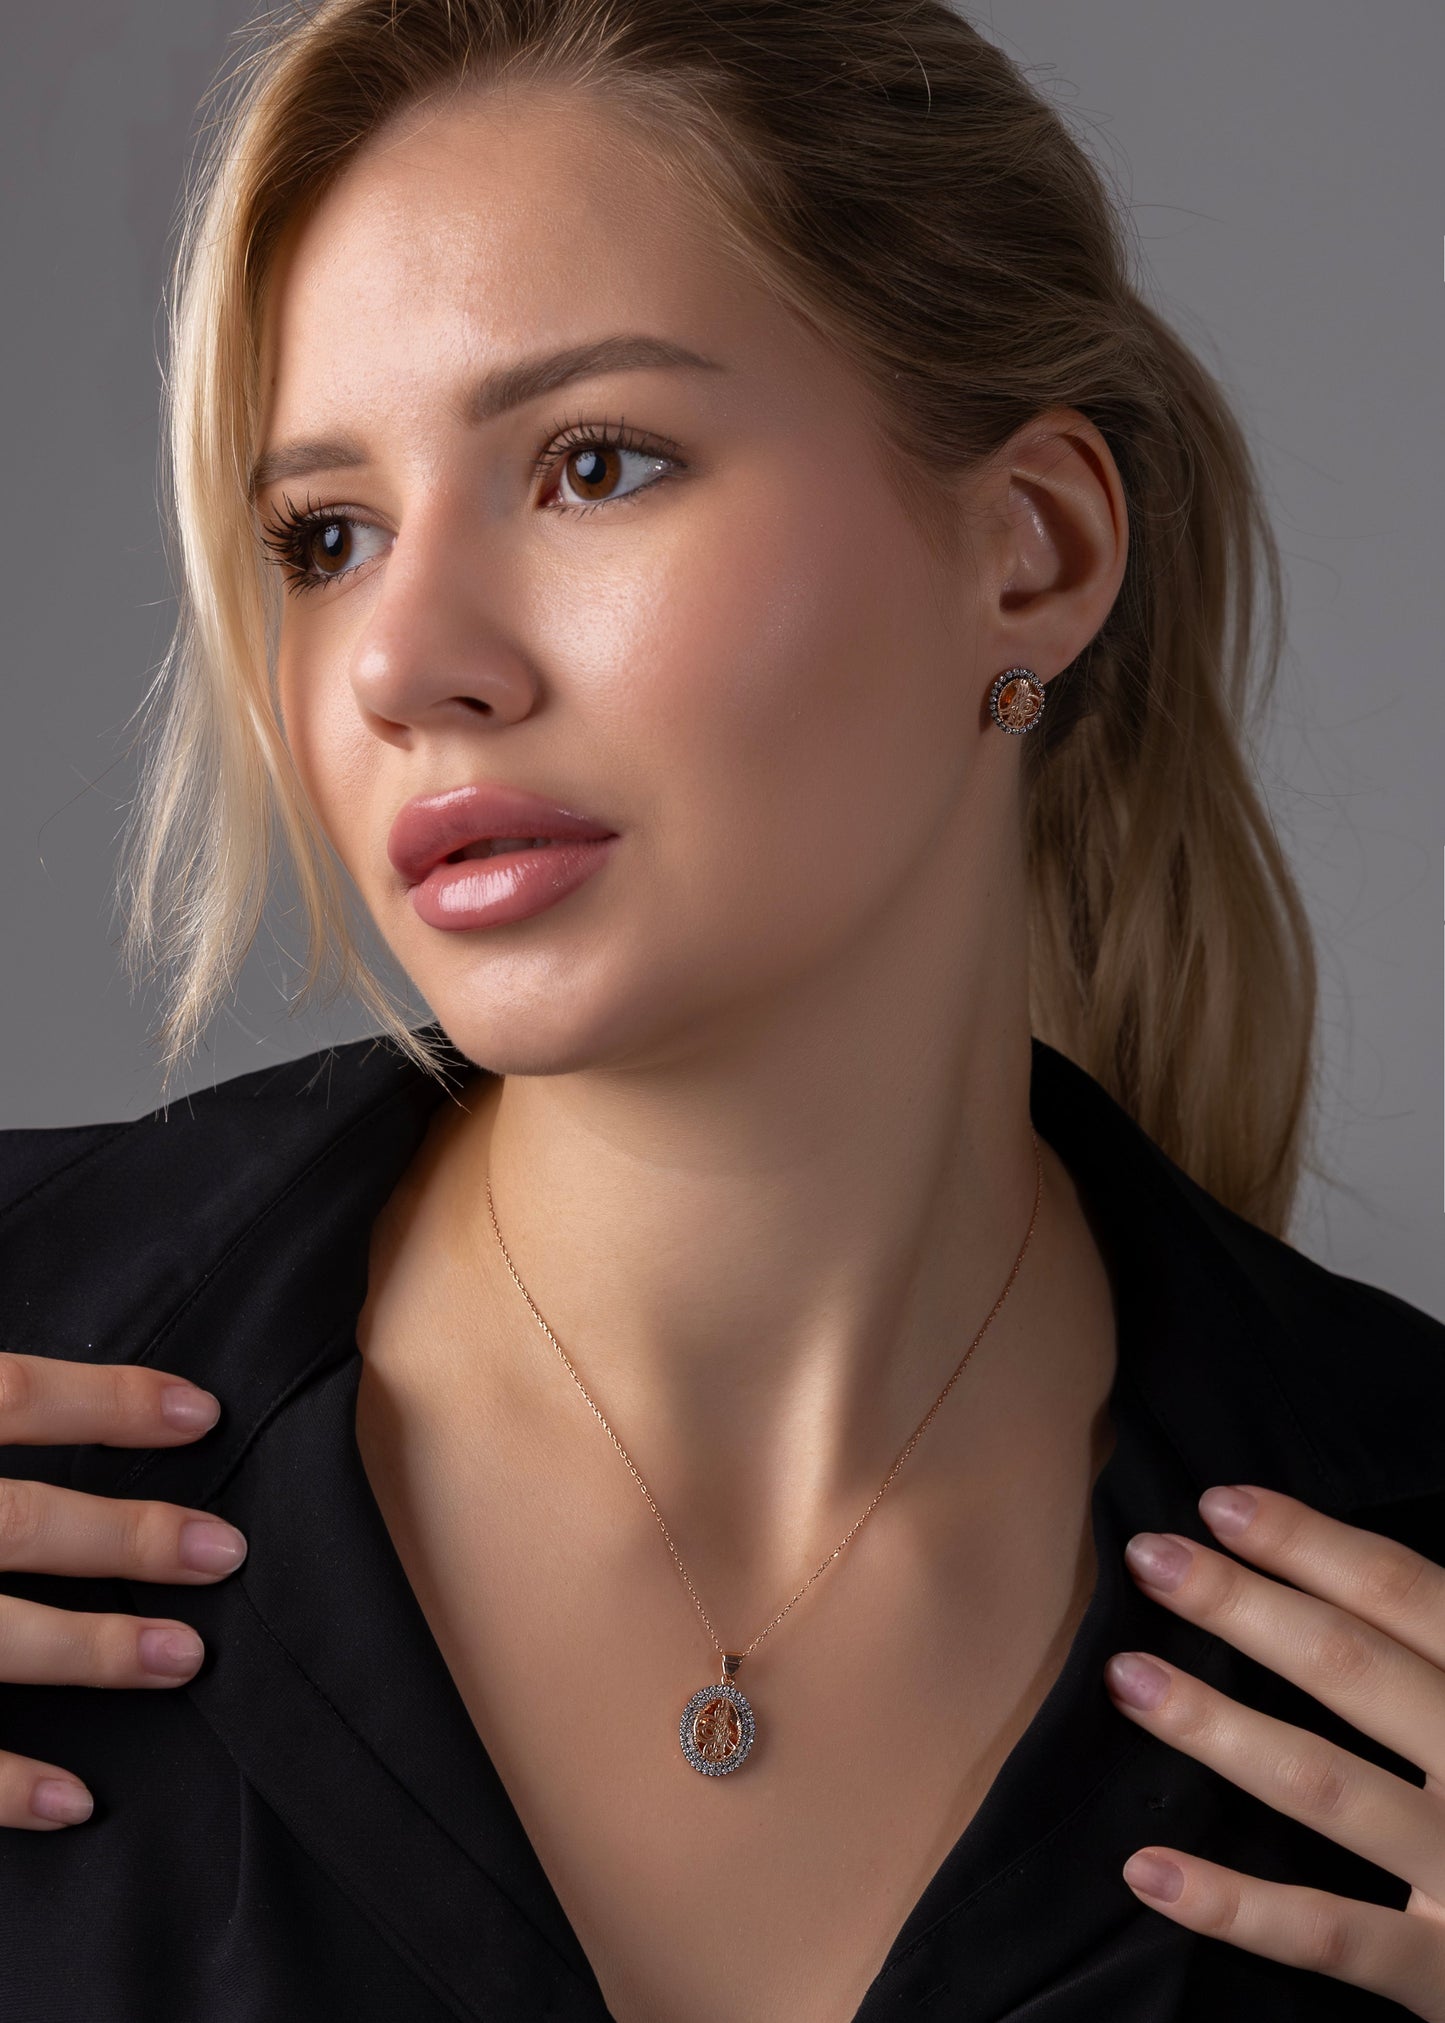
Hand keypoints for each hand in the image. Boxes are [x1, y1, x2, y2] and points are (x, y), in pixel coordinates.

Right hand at [0, 1351, 247, 1830]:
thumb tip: (113, 1393)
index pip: (9, 1398)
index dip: (107, 1401)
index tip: (205, 1413)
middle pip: (18, 1522)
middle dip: (128, 1538)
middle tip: (228, 1553)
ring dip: (91, 1653)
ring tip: (187, 1658)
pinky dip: (4, 1784)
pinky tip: (76, 1800)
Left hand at [1103, 1483, 1444, 2017]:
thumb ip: (1433, 1649)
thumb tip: (1330, 1566)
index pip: (1404, 1594)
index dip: (1309, 1544)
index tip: (1216, 1504)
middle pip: (1352, 1666)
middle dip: (1241, 1604)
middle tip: (1147, 1556)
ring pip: (1326, 1783)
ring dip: (1216, 1725)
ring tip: (1126, 1676)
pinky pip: (1331, 1934)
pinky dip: (1236, 1906)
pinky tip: (1147, 1868)